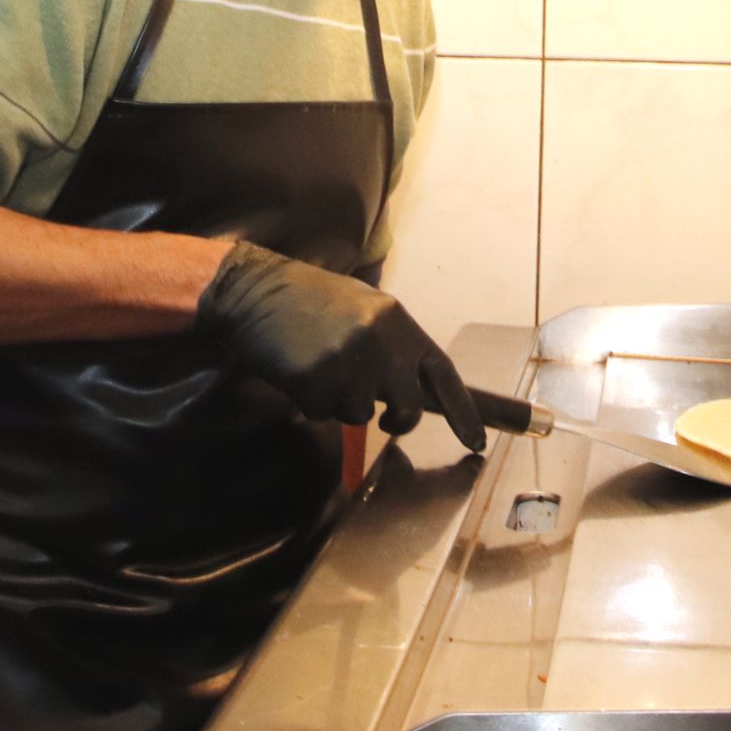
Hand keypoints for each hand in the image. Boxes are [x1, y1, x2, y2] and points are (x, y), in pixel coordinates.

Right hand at [194, 242, 485, 451]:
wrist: (253, 290)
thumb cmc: (308, 300)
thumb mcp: (363, 308)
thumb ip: (393, 344)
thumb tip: (415, 385)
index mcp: (396, 321)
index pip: (442, 373)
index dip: (463, 411)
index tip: (476, 440)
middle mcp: (379, 341)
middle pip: (409, 408)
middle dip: (397, 420)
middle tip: (382, 416)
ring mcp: (347, 362)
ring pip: (359, 414)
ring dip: (340, 403)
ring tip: (319, 368)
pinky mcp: (314, 379)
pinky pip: (322, 413)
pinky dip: (309, 403)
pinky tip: (297, 372)